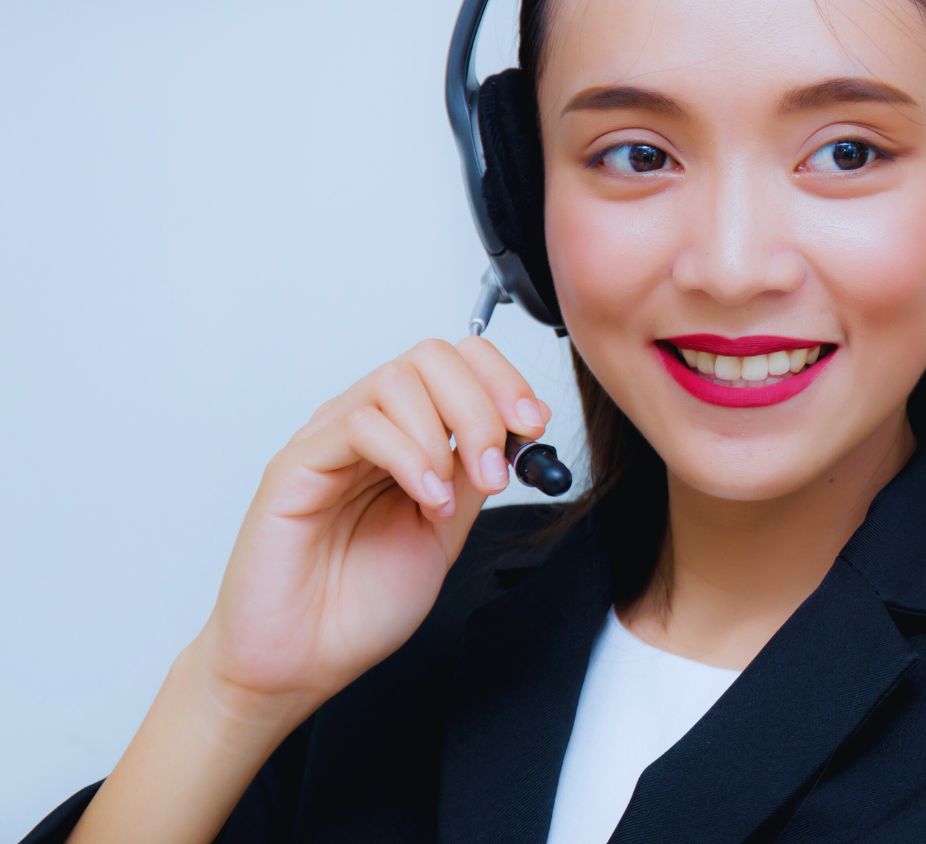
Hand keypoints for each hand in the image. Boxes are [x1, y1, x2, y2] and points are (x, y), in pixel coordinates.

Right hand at [189, 336, 552, 715]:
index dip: (504, 382)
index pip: (457, 363)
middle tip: (497, 467)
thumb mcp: (443, 531)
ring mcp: (327, 442)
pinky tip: (425, 499)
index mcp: (404, 437)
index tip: (535, 425)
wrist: (302, 662)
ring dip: (444, 433)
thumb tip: (516, 431)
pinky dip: (409, 455)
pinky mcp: (294, 466)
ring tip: (447, 499)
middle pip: (432, 358)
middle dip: (483, 404)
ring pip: (397, 380)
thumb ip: (472, 477)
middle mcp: (365, 428)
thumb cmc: (359, 604)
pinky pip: (359, 425)